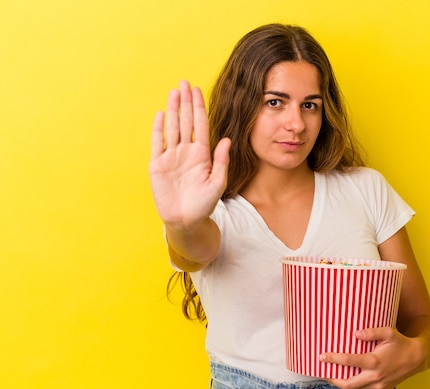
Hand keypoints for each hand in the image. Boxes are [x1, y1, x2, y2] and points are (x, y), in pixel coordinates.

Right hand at [149, 80, 230, 227]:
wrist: (186, 220)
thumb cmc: (204, 204)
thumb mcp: (217, 183)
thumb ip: (221, 161)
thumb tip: (226, 139)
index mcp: (202, 154)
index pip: (200, 125)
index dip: (198, 107)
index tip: (197, 90)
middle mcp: (186, 152)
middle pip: (186, 121)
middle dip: (185, 102)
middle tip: (184, 82)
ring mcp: (171, 156)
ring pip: (172, 127)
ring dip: (173, 109)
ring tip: (174, 92)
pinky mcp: (157, 164)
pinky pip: (157, 142)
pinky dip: (159, 128)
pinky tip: (161, 113)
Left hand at [319, 327, 425, 388]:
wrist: (417, 358)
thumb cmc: (401, 343)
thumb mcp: (388, 332)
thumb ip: (372, 332)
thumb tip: (356, 334)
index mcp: (374, 361)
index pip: (348, 361)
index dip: (332, 359)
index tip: (321, 356)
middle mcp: (375, 376)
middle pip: (347, 384)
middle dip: (332, 379)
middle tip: (322, 372)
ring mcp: (378, 385)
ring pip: (355, 388)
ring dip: (342, 382)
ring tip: (332, 374)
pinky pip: (363, 388)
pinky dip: (354, 383)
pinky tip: (349, 376)